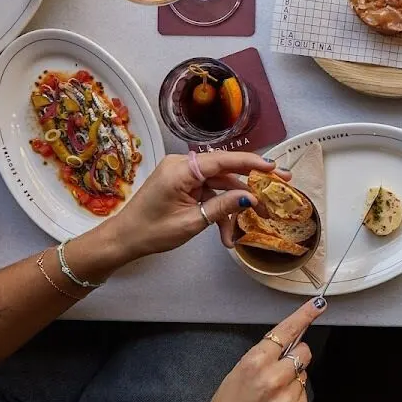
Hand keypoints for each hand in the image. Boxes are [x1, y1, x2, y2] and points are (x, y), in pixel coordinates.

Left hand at [102, 151, 284, 260]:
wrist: (123, 240)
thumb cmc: (151, 232)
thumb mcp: (191, 222)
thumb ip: (222, 207)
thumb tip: (250, 198)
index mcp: (181, 170)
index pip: (223, 160)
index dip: (251, 163)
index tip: (274, 168)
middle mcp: (183, 165)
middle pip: (225, 171)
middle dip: (250, 186)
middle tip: (278, 190)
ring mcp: (183, 175)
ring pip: (219, 185)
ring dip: (233, 207)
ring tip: (248, 228)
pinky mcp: (182, 185)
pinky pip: (208, 192)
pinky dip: (219, 210)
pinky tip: (226, 234)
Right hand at [209, 299, 324, 401]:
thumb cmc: (229, 401)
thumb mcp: (240, 369)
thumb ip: (264, 352)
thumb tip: (289, 337)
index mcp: (255, 362)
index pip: (287, 331)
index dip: (304, 316)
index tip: (317, 306)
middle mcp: (272, 378)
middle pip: (303, 352)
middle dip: (295, 355)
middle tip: (279, 367)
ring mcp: (285, 397)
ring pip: (304, 373)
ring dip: (293, 378)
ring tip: (273, 389)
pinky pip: (305, 392)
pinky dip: (295, 394)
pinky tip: (279, 400)